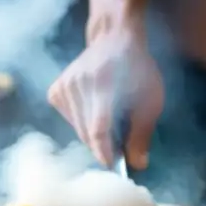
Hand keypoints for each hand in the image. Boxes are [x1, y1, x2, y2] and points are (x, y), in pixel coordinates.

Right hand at [48, 22, 163, 167]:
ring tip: (110, 119)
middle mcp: (79, 86)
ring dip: (94, 134)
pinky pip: (68, 120)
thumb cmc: (138, 71)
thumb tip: (138, 165)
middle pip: (87, 133)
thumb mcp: (150, 101)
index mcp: (104, 87)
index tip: (112, 165)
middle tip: (120, 145)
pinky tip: (94, 109)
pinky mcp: (55, 90)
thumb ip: (142, 134)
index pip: (98, 129)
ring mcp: (64, 87)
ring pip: (77, 129)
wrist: (115, 40)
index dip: (104, 152)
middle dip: (104, 145)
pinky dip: (82, 123)